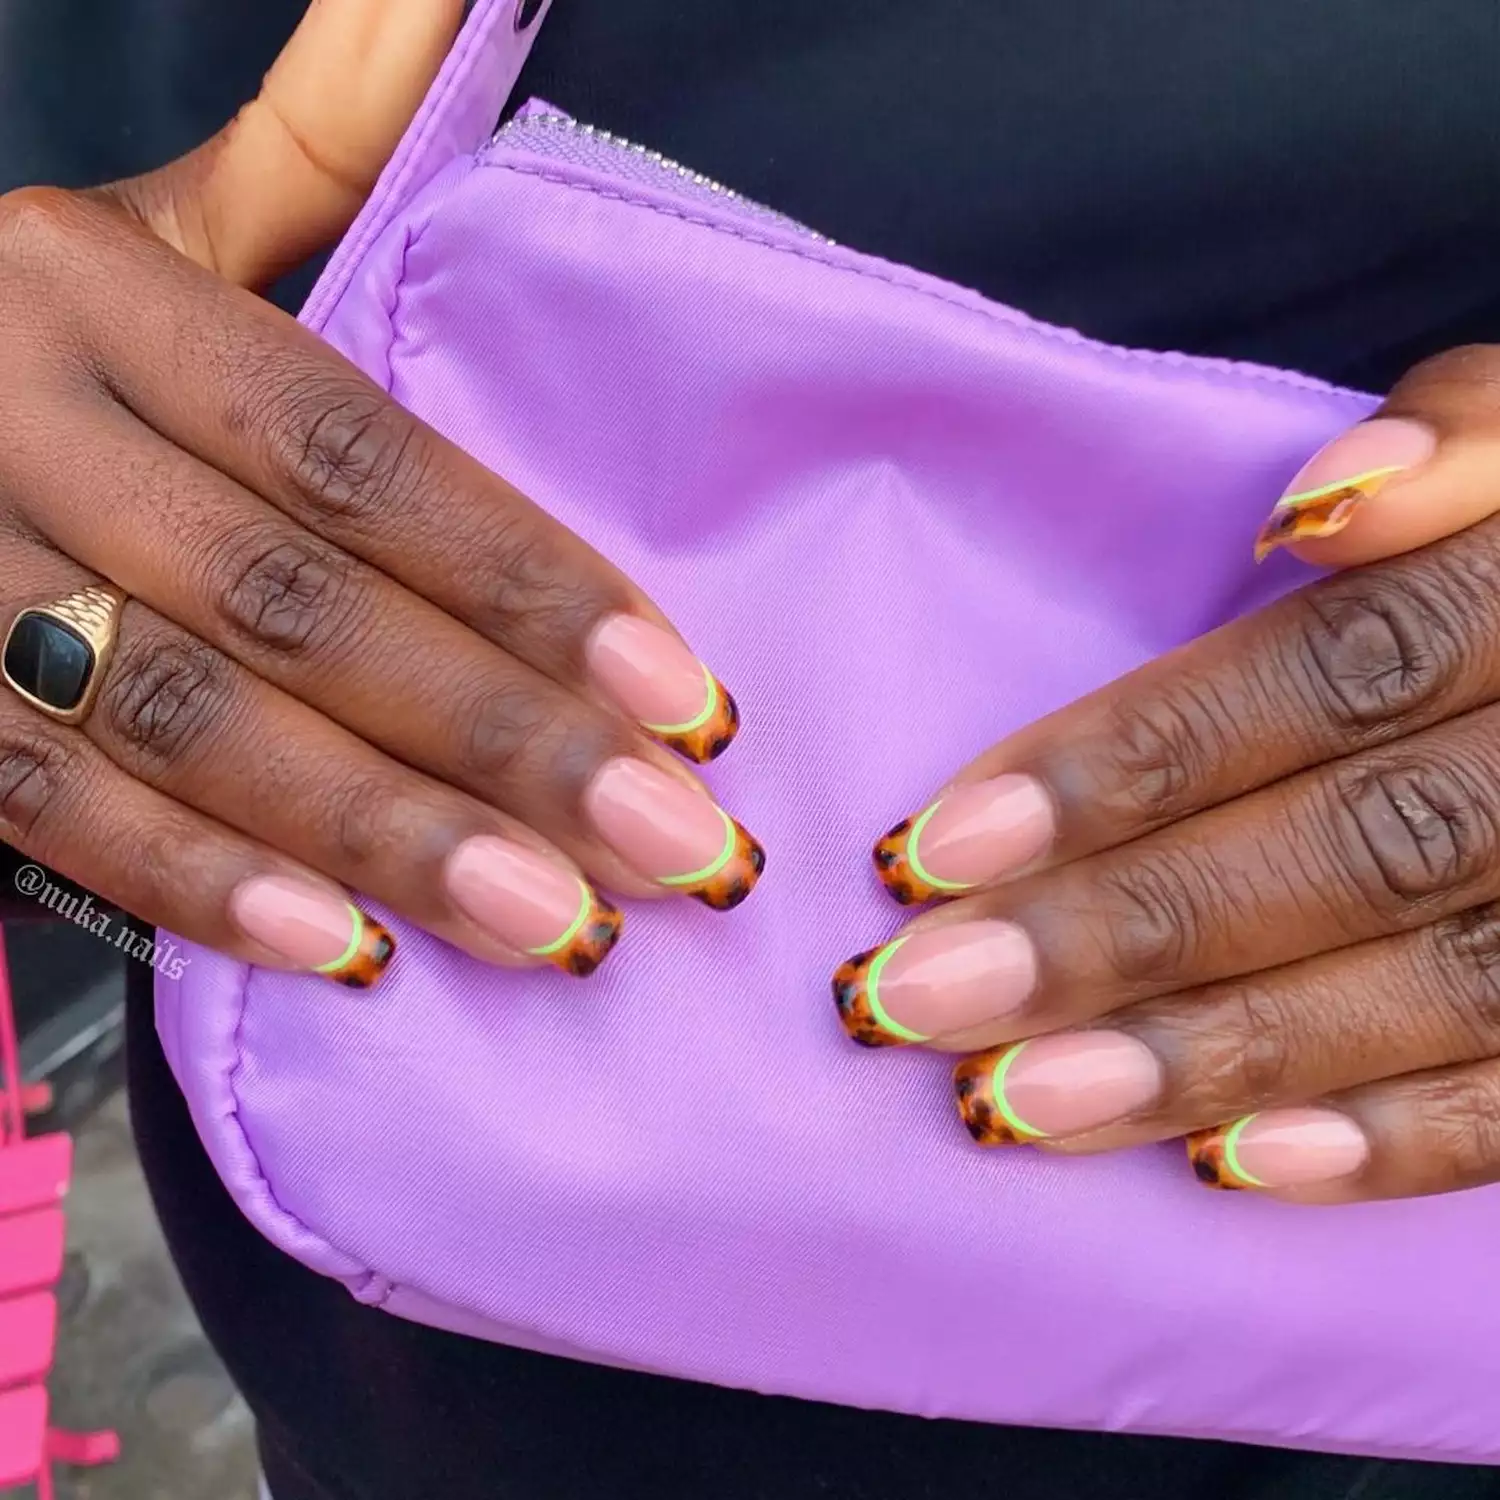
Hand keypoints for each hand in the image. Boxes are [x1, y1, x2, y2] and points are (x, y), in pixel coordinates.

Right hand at [0, 0, 760, 989]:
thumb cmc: (39, 325)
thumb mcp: (164, 224)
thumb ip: (315, 148)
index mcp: (100, 290)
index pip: (359, 455)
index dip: (529, 581)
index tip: (685, 696)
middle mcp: (12, 418)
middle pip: (300, 602)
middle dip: (500, 742)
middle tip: (672, 848)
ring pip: (189, 719)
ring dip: (383, 836)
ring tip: (553, 926)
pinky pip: (46, 804)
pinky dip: (193, 886)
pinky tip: (340, 951)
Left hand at [835, 345, 1499, 1203]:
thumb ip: (1457, 439)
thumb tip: (1321, 505)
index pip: (1328, 678)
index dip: (1135, 760)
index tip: (938, 846)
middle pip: (1355, 848)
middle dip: (1123, 932)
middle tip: (919, 998)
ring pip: (1437, 988)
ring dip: (1211, 1055)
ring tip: (1016, 1104)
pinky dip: (1394, 1144)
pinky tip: (1223, 1167)